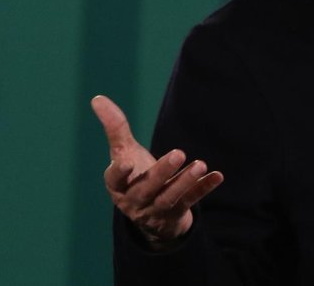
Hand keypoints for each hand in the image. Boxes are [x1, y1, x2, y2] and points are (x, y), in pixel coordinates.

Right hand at [91, 95, 224, 247]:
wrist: (151, 213)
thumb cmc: (134, 175)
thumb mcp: (124, 152)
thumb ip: (115, 129)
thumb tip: (97, 98)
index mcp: (118, 186)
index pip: (115, 180)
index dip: (120, 172)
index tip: (128, 161)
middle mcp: (135, 201)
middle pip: (147, 188)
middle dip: (162, 172)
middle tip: (179, 153)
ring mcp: (155, 210)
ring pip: (169, 198)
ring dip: (184, 182)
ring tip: (201, 164)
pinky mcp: (176, 215)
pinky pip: (190, 202)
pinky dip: (203, 189)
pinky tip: (217, 176)